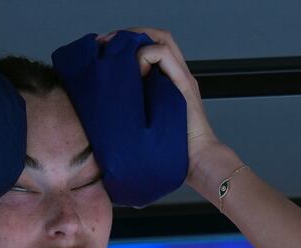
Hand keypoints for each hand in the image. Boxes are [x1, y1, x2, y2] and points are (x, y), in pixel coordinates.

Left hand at [96, 28, 229, 185]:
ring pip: (162, 40)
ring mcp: (182, 77)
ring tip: (114, 48)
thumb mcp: (142, 124)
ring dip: (136, 39)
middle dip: (128, 34)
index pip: (151, 46)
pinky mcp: (183, 83)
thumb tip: (103, 107)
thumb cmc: (171, 150)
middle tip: (103, 42)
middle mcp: (177, 75)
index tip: (103, 49)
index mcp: (167, 82)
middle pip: (157, 37)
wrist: (197, 160)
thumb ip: (132, 108)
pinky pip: (162, 54)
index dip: (127, 42)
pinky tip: (134, 71)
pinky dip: (145, 56)